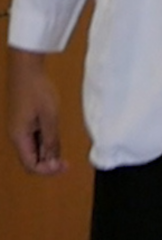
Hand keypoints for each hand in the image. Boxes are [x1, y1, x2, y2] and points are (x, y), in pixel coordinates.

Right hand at [7, 49, 67, 174]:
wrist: (26, 68)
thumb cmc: (38, 90)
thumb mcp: (50, 117)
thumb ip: (51, 140)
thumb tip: (52, 162)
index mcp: (20, 137)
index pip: (31, 166)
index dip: (47, 171)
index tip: (64, 166)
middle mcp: (16, 136)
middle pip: (30, 159)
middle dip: (48, 163)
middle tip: (66, 161)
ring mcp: (19, 128)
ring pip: (32, 149)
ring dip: (47, 152)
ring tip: (62, 148)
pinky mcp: (23, 120)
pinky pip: (33, 138)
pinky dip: (44, 141)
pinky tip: (55, 136)